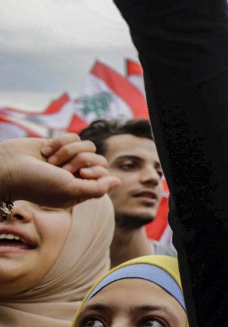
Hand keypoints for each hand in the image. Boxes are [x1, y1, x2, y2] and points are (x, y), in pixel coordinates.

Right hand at [0, 134, 119, 208]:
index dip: (96, 172)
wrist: (8, 166)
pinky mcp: (59, 145)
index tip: (80, 174)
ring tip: (50, 160)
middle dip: (80, 160)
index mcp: (79, 190)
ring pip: (88, 146)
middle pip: (98, 159)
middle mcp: (75, 175)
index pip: (105, 176)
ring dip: (68, 151)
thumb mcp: (69, 191)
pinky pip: (74, 136)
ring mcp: (68, 159)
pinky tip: (46, 151)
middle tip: (60, 168)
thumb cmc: (37, 183)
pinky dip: (60, 142)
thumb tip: (118, 181)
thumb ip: (96, 189)